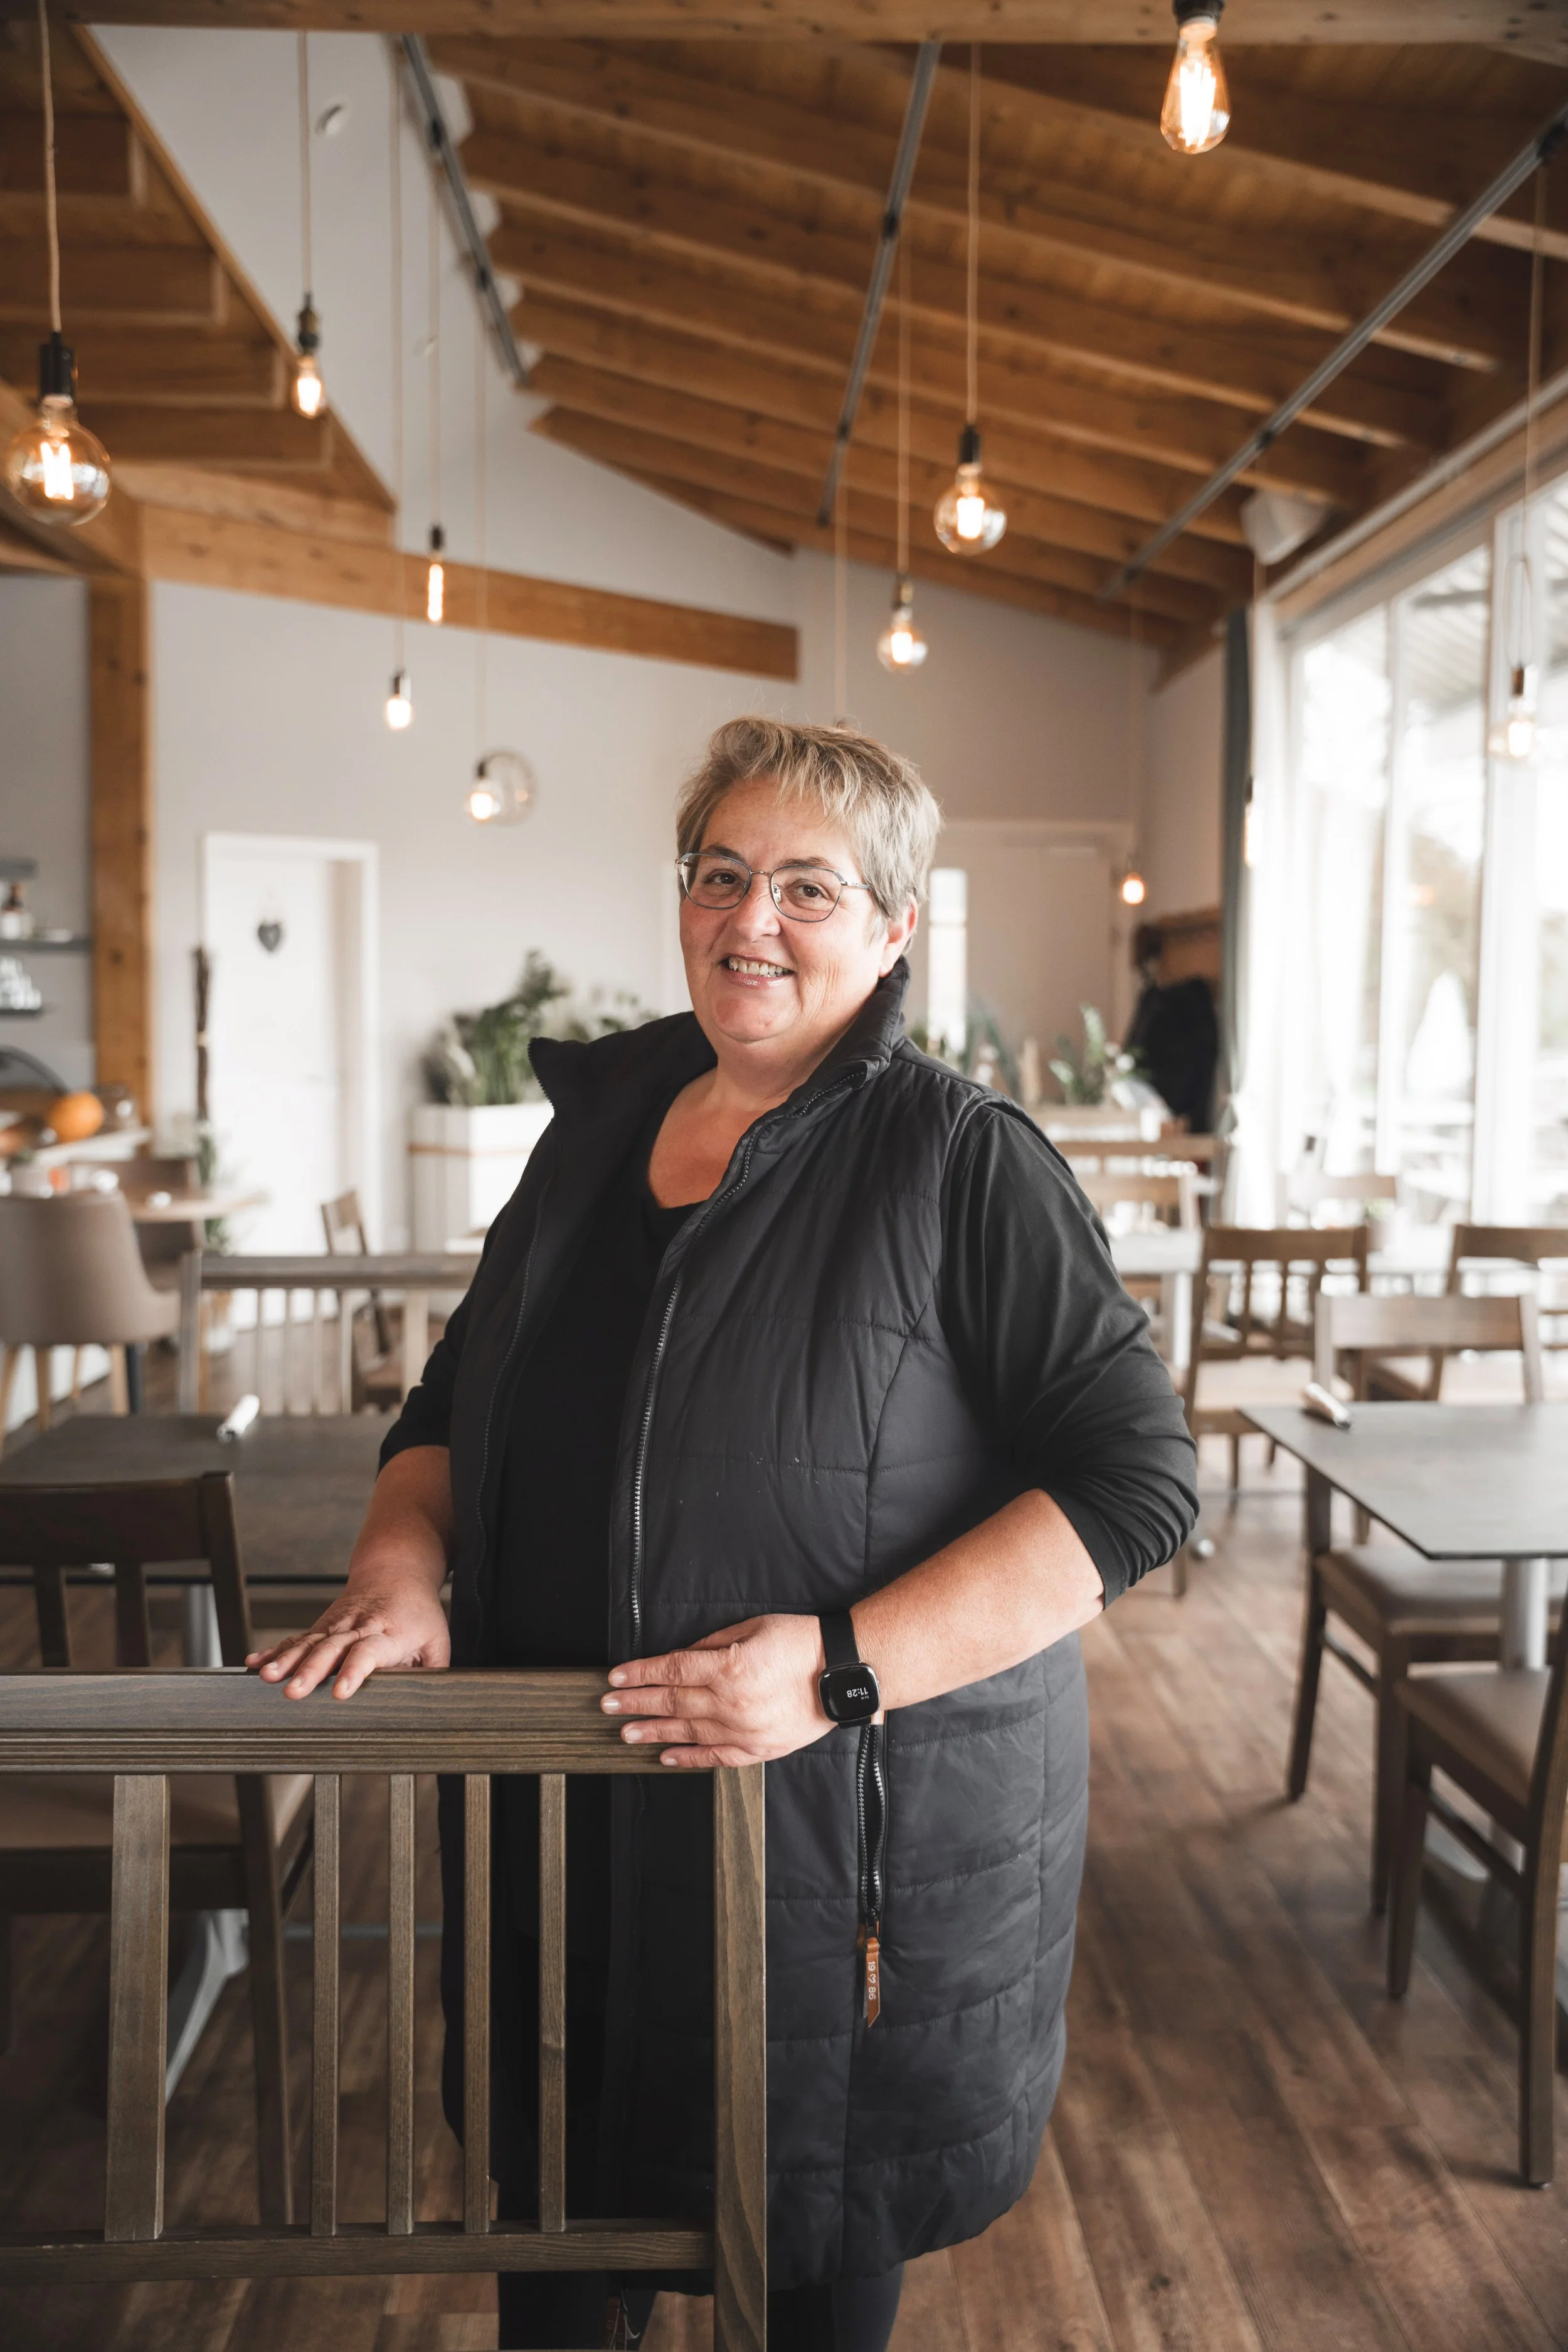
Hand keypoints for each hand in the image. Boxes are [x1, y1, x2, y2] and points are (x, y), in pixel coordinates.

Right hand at [247, 1570, 450, 1699]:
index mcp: (389, 1634)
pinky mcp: (322, 1627)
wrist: (395, 1571)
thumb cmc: (418, 1613)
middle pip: (331, 1648)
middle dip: (310, 1671)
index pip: (369, 1652)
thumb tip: (423, 1706)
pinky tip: (255, 1663)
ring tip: (266, 1676)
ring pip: (308, 1642)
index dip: (354, 1671)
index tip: (340, 1692)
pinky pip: (296, 1639)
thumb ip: (431, 1675)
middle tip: (293, 1692)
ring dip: (285, 1660)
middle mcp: (358, 1627)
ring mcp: (336, 1625)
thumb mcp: (436, 1642)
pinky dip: (274, 1651)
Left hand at [601, 1613, 833, 1767]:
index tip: (616, 1678)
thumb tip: (681, 1657)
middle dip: (636, 1703)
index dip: (640, 1674)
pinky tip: (668, 1756)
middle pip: (673, 1702)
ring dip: (654, 1732)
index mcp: (730, 1667)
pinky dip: (690, 1757)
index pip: (672, 1669)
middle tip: (607, 1707)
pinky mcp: (759, 1748)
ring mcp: (745, 1729)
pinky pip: (717, 1756)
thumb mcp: (752, 1627)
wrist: (845, 1671)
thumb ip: (713, 1645)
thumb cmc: (802, 1643)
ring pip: (688, 1732)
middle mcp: (732, 1701)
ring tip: (626, 1733)